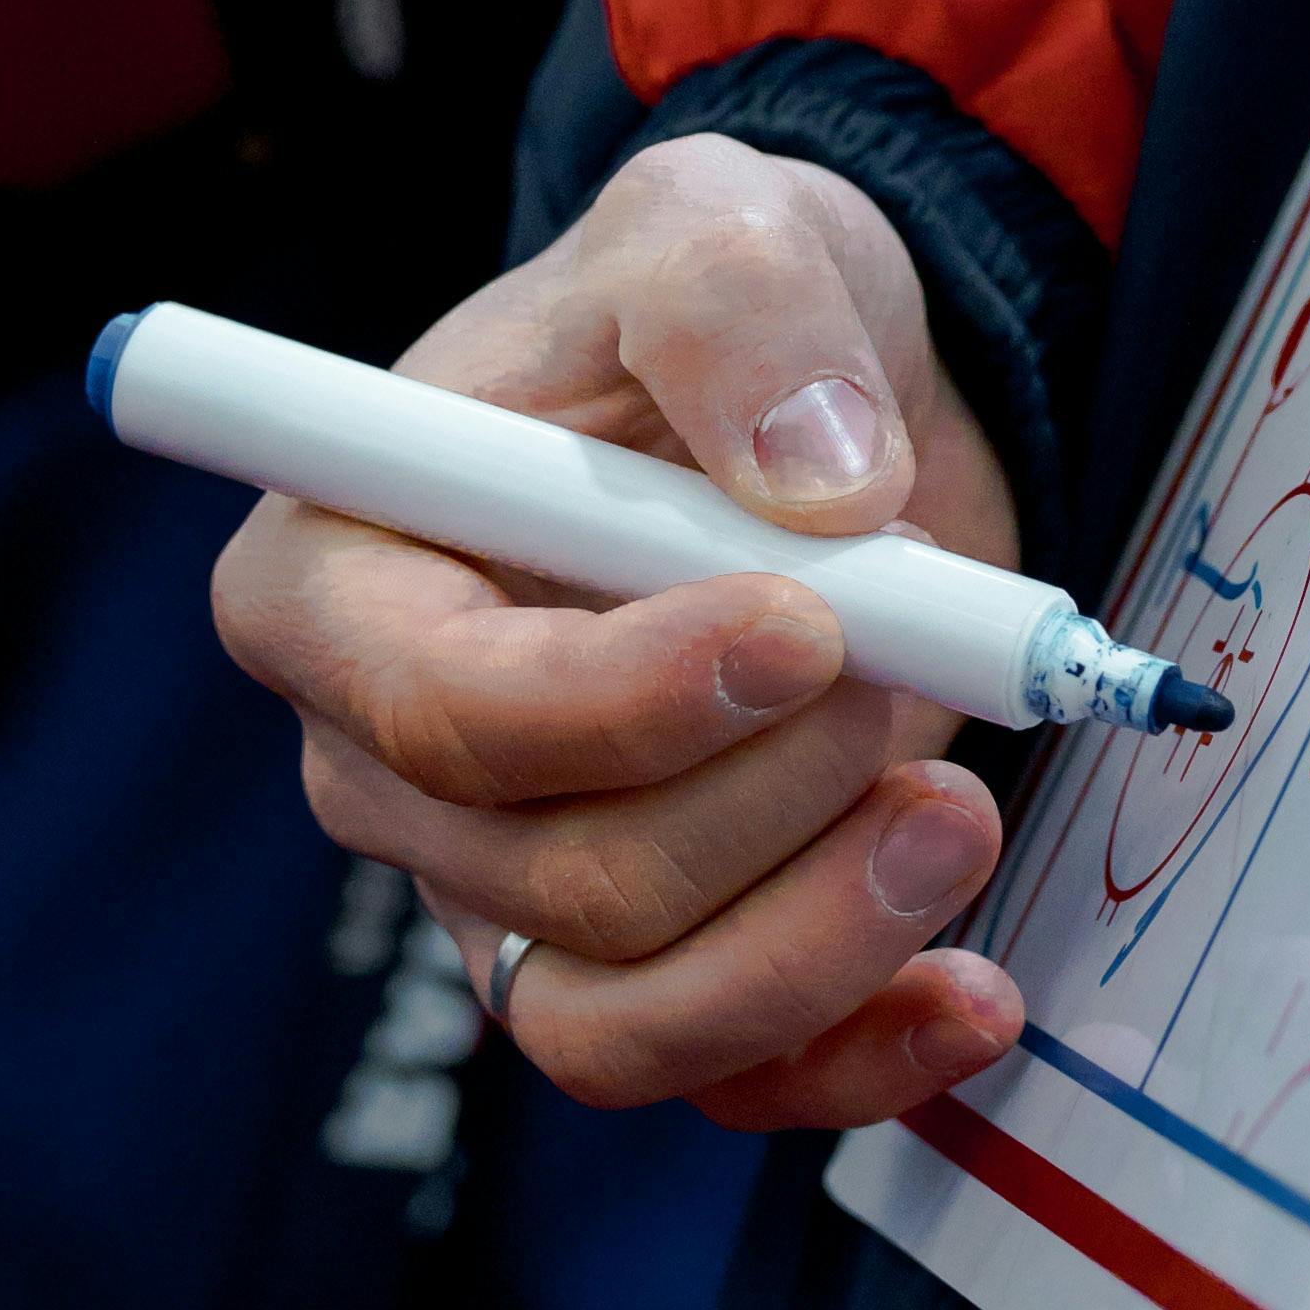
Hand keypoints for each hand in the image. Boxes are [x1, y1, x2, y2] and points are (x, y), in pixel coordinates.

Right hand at [206, 135, 1034, 1133]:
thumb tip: (820, 487)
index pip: (436, 711)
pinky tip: (971, 997)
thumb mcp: (726, 228)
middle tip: (914, 664)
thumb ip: (742, 310)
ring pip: (627, 1022)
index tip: (807, 624)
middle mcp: (389, 765)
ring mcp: (505, 891)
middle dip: (767, 798)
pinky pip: (720, 1080)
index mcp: (338, 578)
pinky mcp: (640, 970)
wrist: (824, 415)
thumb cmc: (719, 322)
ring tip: (956, 812)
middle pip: (556, 879)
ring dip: (816, 943)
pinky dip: (856, 1058)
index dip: (620, 704)